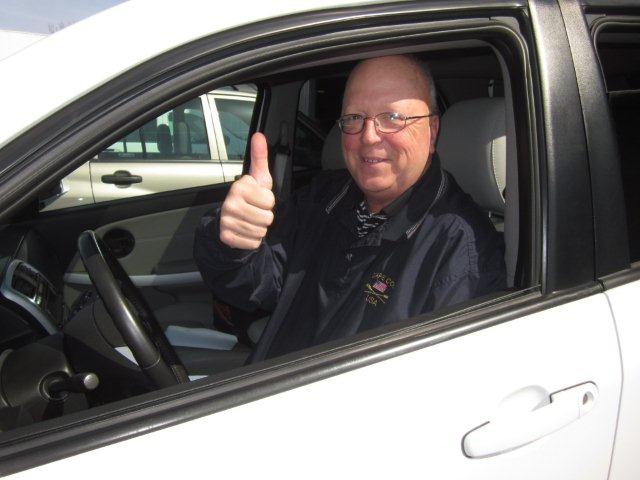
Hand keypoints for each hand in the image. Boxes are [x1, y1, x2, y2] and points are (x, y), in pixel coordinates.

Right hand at [219, 132, 274, 249]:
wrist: (229, 221)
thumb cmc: (248, 199)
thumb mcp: (257, 178)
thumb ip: (259, 157)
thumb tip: (259, 135)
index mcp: (239, 187)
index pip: (270, 200)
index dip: (268, 202)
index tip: (257, 199)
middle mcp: (230, 202)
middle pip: (267, 218)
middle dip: (264, 217)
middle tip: (254, 212)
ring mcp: (227, 220)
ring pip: (260, 231)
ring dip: (258, 229)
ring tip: (249, 222)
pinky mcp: (227, 237)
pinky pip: (253, 242)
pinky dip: (252, 240)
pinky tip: (244, 232)